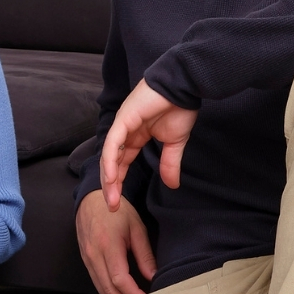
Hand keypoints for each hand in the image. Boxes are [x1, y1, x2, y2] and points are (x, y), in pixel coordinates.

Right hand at [75, 191, 155, 293]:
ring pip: (101, 289)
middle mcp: (94, 255)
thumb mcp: (136, 228)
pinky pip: (96, 282)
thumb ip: (144, 254)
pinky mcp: (85, 260)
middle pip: (108, 290)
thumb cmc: (116, 211)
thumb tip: (153, 277)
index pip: (120, 280)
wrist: (91, 199)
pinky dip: (109, 292)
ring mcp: (87, 259)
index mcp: (108, 245)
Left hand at [99, 78, 198, 204]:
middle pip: (112, 162)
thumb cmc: (180, 108)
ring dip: (109, 177)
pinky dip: (111, 160)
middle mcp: (125, 132)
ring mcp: (122, 125)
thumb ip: (170, 163)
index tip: (119, 203)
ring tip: (111, 198)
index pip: (122, 163)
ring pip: (109, 155)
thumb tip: (173, 184)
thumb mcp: (175, 143)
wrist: (184, 87)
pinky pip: (113, 143)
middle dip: (111, 185)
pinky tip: (112, 177)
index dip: (119, 182)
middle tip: (112, 206)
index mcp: (135, 137)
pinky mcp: (124, 119)